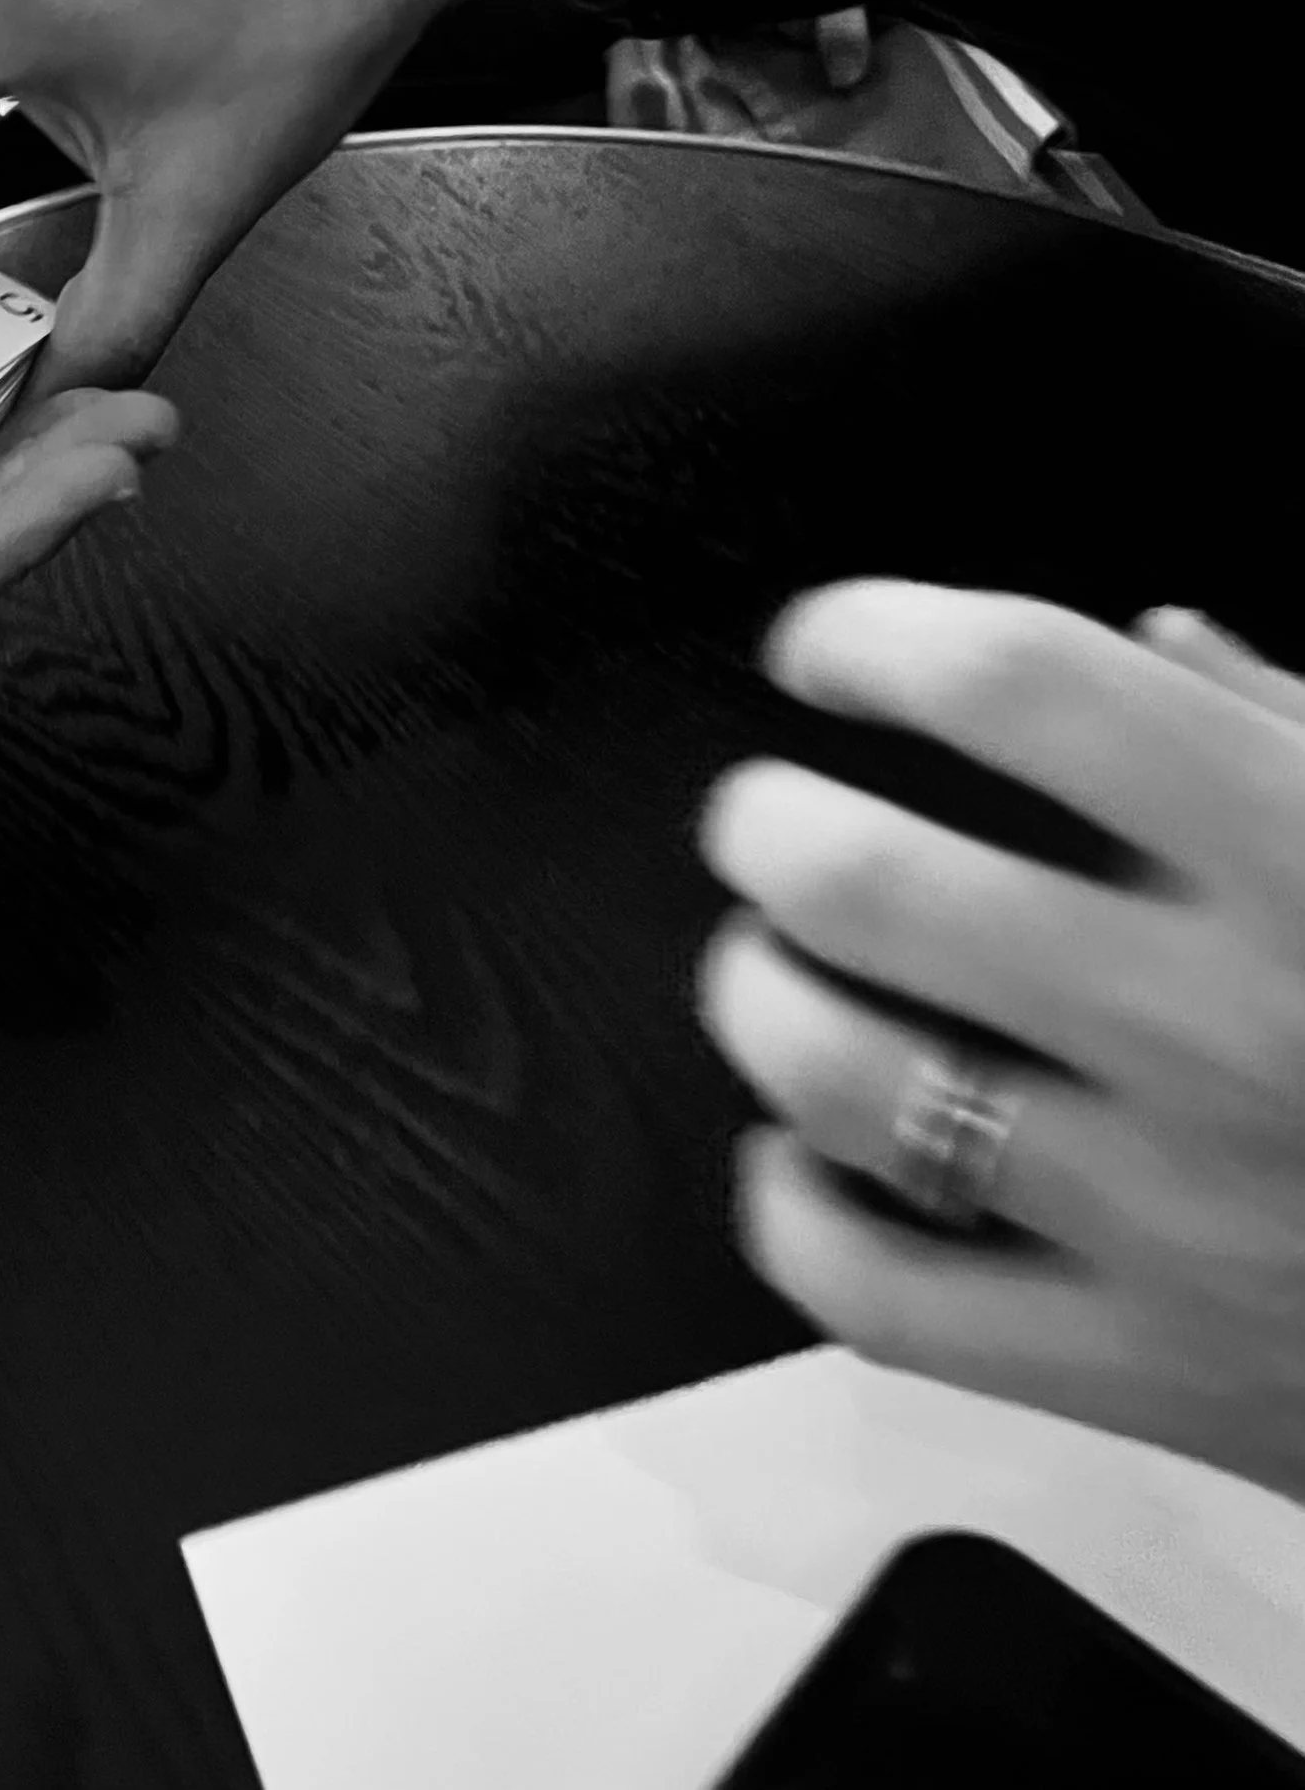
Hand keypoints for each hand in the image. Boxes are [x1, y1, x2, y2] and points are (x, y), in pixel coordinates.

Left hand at [699, 579, 1304, 1500]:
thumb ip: (1303, 734)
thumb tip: (1155, 640)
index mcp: (1301, 855)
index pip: (1024, 684)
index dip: (879, 637)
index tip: (822, 650)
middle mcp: (1221, 1021)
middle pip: (874, 882)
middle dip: (766, 827)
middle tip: (760, 819)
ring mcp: (1173, 1210)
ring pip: (844, 1081)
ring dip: (756, 1001)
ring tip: (768, 967)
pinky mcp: (1150, 1370)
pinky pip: (884, 1298)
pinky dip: (791, 1216)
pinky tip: (800, 1155)